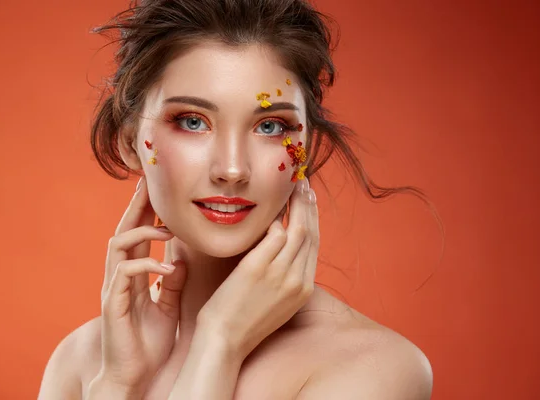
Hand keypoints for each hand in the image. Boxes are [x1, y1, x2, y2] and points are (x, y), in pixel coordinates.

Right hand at [95, 177, 186, 395]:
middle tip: (150, 183)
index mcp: (133, 276)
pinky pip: (124, 275)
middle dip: (136, 206)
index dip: (145, 212)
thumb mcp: (166, 307)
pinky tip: (167, 267)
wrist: (132, 377)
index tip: (158, 190)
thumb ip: (170, 283)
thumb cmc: (148, 344)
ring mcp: (114, 290)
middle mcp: (119, 277)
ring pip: (117, 246)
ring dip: (142, 232)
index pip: (137, 235)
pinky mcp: (112, 305)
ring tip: (167, 229)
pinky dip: (146, 265)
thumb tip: (180, 260)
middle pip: (123, 231)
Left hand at [197, 178, 318, 359]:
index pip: (314, 246)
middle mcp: (297, 280)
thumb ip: (283, 276)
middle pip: (311, 233)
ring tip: (294, 186)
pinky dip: (276, 219)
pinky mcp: (258, 268)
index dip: (314, 220)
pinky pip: (275, 235)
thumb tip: (281, 248)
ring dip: (298, 204)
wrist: (224, 342)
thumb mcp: (276, 302)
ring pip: (298, 230)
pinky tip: (273, 209)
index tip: (310, 202)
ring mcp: (279, 274)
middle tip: (306, 184)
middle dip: (310, 206)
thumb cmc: (243, 321)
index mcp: (303, 289)